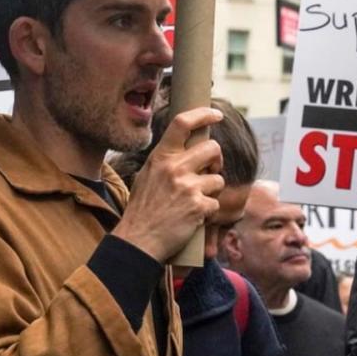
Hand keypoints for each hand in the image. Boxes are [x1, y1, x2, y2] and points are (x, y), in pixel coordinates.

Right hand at [114, 107, 224, 261]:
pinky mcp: (199, 206)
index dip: (203, 114)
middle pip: (213, 148)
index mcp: (161, 157)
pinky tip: (192, 217)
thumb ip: (167, 161)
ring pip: (218, 179)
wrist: (138, 240)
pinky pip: (216, 203)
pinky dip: (208, 211)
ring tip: (193, 201)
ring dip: (211, 191)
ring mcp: (188, 186)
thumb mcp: (148, 175)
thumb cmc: (143, 209)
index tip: (216, 115)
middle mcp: (174, 168)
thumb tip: (190, 148)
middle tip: (211, 171)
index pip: (182, 123)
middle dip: (217, 160)